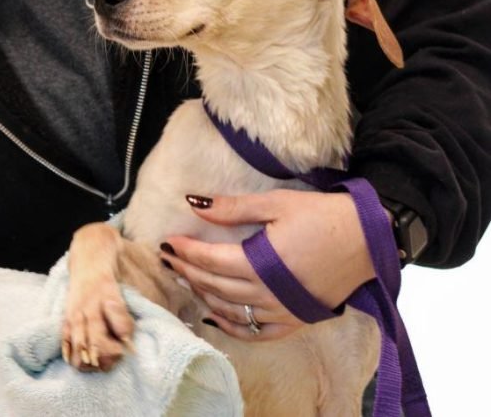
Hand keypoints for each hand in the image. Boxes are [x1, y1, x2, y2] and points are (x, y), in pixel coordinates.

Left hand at [160, 188, 381, 340]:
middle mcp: (266, 294)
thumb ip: (233, 208)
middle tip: (169, 260)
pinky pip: (255, 332)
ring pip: (230, 311)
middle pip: (215, 285)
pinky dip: (232, 325)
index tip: (168, 242)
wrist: (367, 241)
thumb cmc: (322, 216)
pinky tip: (217, 315)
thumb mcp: (277, 202)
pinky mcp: (295, 321)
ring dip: (204, 295)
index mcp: (259, 263)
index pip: (210, 260)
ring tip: (187, 280)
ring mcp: (280, 312)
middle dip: (188, 271)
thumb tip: (194, 203)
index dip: (186, 251)